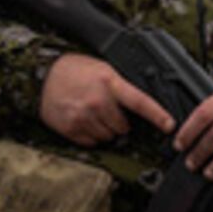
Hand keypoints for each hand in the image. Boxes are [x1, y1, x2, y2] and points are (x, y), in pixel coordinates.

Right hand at [40, 53, 174, 146]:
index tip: (169, 125)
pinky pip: (92, 142)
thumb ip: (119, 86)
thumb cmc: (74, 70)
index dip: (157, 115)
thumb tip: (138, 105)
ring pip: (108, 137)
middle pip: (123, 127)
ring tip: (92, 113)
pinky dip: (91, 135)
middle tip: (106, 109)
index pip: (139, 101)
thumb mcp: (102, 69)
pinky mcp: (71, 128)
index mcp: (109, 82)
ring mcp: (84, 116)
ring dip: (105, 129)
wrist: (42, 76)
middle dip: (119, 122)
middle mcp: (97, 101)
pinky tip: (83, 120)